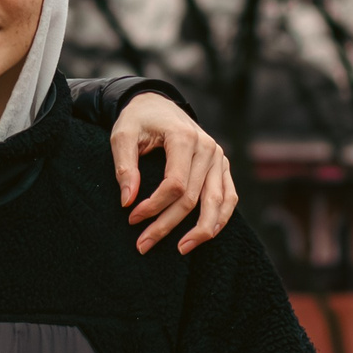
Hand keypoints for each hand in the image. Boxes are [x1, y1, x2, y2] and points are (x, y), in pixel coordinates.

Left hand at [109, 92, 237, 254]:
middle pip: (193, 197)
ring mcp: (218, 156)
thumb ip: (124, 166)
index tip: (132, 219)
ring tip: (181, 250)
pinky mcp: (222, 164)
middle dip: (167, 225)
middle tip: (143, 245)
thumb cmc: (138, 120)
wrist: (157, 103)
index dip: (154, 206)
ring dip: (201, 230)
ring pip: (218, 201)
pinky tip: (206, 234)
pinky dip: (221, 218)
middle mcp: (207, 147)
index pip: (175, 184)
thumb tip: (127, 201)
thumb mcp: (122, 135)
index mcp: (183, 137)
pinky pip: (229, 196)